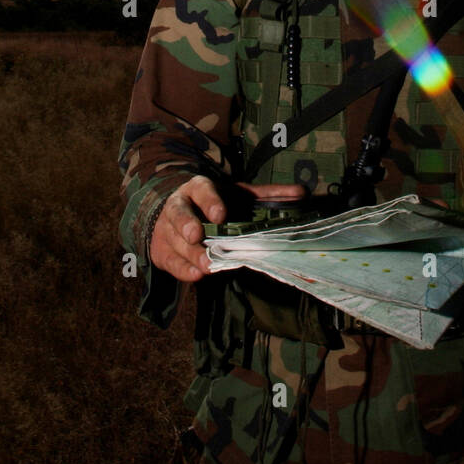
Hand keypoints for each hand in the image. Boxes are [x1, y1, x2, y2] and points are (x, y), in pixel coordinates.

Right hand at [149, 177, 303, 282]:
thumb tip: (301, 192)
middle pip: (179, 214)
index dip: (209, 202)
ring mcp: (167, 230)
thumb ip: (267, 195)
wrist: (176, 215)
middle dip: (187, 225)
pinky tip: (196, 275)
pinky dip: (183, 270)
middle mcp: (178, 206)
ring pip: (175, 241)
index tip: (220, 215)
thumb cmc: (215, 205)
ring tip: (207, 265)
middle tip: (198, 237)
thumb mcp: (239, 196)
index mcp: (197, 188)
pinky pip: (171, 262)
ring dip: (190, 254)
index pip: (201, 190)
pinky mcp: (162, 251)